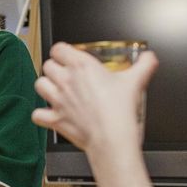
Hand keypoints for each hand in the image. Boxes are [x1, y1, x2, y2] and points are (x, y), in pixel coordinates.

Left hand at [31, 43, 157, 153]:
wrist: (112, 138)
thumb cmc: (120, 111)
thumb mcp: (135, 81)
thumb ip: (144, 65)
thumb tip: (149, 58)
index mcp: (81, 66)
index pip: (58, 48)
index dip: (62, 51)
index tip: (69, 56)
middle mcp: (65, 81)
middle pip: (47, 65)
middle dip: (55, 68)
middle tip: (65, 74)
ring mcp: (57, 100)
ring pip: (39, 84)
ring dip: (46, 86)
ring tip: (56, 90)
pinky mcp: (54, 119)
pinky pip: (36, 114)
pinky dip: (41, 114)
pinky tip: (49, 113)